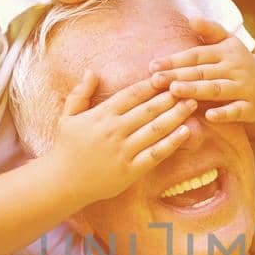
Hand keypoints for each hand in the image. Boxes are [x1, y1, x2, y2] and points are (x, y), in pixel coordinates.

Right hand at [50, 71, 197, 204]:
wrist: (62, 182)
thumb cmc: (66, 148)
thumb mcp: (67, 117)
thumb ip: (80, 93)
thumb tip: (91, 72)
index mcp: (102, 115)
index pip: (132, 94)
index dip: (151, 84)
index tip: (167, 75)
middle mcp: (114, 131)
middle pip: (148, 109)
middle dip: (170, 96)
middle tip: (188, 85)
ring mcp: (124, 151)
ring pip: (156, 129)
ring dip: (176, 115)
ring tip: (192, 103)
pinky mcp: (130, 170)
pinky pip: (156, 154)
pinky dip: (172, 143)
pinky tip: (186, 132)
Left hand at [149, 17, 254, 125]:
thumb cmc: (238, 63)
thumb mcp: (228, 43)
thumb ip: (210, 31)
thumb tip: (191, 18)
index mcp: (225, 52)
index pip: (196, 55)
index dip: (174, 60)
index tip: (152, 66)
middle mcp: (235, 68)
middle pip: (202, 72)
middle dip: (178, 75)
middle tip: (155, 79)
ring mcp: (244, 87)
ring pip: (216, 89)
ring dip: (196, 90)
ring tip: (175, 90)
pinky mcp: (252, 107)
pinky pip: (237, 110)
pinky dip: (224, 113)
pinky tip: (209, 116)